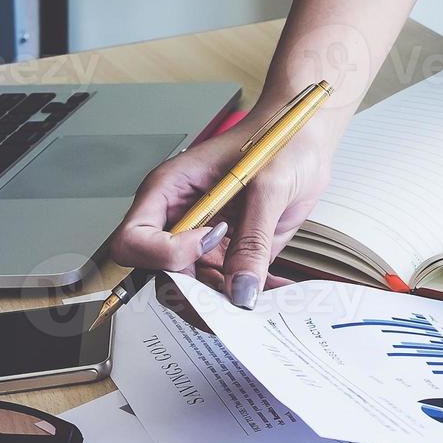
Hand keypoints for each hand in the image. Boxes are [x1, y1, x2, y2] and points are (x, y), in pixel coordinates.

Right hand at [107, 106, 343, 307]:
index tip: (208, 240)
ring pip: (195, 290)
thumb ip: (252, 241)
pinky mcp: (231, 252)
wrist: (307, 138)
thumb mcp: (268, 186)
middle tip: (235, 299)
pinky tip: (277, 295)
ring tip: (261, 303)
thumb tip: (240, 292)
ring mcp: (204, 241)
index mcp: (169, 192)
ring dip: (225, 303)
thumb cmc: (278, 140)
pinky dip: (251, 295)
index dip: (164, 253)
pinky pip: (229, 285)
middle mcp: (181, 221)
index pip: (135, 241)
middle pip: (161, 274)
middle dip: (193, 294)